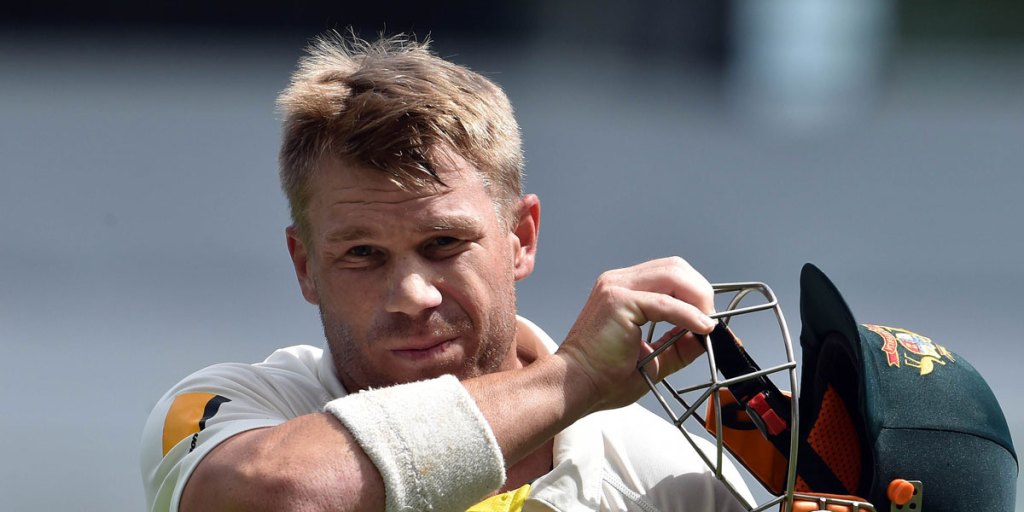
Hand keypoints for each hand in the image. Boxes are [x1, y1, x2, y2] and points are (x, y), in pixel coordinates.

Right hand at [555, 257, 714, 412]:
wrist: (575, 386)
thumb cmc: (603, 376)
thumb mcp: (653, 357)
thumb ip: (678, 343)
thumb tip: (708, 336)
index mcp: (623, 289)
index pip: (670, 274)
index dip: (695, 293)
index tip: (709, 320)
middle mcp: (618, 281)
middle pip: (675, 267)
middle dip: (701, 292)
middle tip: (711, 322)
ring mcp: (616, 287)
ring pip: (673, 276)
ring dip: (698, 300)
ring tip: (707, 324)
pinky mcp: (618, 301)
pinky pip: (665, 303)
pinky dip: (689, 315)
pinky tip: (702, 328)